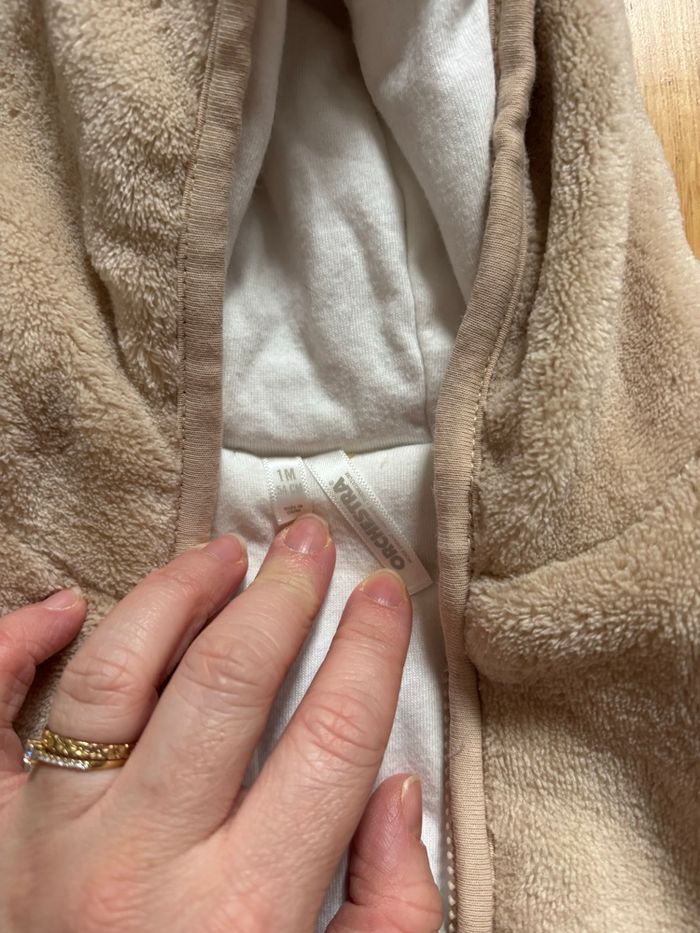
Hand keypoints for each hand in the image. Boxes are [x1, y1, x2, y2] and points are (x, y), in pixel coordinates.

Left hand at [0, 513, 442, 931]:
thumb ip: (389, 914)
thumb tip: (394, 789)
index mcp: (241, 917)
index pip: (329, 740)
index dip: (368, 652)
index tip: (383, 596)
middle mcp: (139, 868)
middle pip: (227, 685)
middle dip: (282, 596)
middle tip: (310, 544)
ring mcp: (48, 848)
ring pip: (114, 675)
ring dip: (175, 597)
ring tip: (220, 556)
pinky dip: (11, 650)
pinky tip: (62, 608)